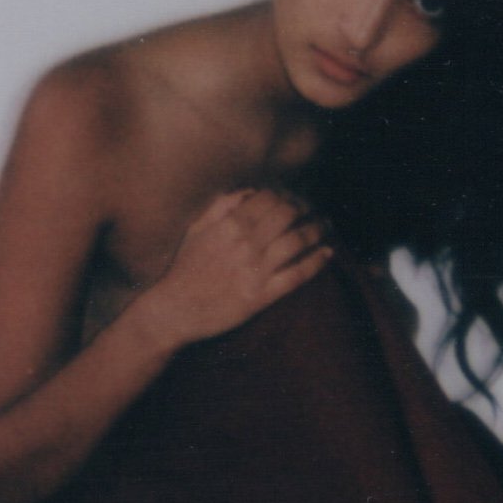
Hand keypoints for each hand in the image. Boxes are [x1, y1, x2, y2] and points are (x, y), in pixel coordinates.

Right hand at [146, 190, 332, 346]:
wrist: (174, 310)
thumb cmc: (184, 269)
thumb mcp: (196, 230)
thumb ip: (221, 206)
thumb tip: (250, 191)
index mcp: (229, 224)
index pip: (269, 197)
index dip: (287, 193)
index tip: (294, 198)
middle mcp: (245, 244)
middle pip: (288, 214)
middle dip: (306, 207)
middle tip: (313, 210)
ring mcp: (255, 270)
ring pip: (297, 241)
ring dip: (317, 230)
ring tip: (326, 227)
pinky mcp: (261, 295)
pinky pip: (297, 275)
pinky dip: (316, 262)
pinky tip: (328, 253)